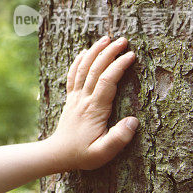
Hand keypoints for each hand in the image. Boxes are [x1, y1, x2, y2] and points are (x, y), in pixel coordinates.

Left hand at [47, 35, 138, 171]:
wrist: (58, 154)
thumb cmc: (82, 155)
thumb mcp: (102, 153)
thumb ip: (118, 139)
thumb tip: (134, 121)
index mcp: (94, 110)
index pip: (106, 81)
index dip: (118, 66)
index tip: (131, 55)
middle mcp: (83, 99)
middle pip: (95, 69)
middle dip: (109, 52)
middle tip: (123, 40)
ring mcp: (75, 97)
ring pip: (83, 69)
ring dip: (94, 52)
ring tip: (106, 38)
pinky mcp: (70, 99)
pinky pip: (72, 75)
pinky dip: (78, 61)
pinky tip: (84, 51)